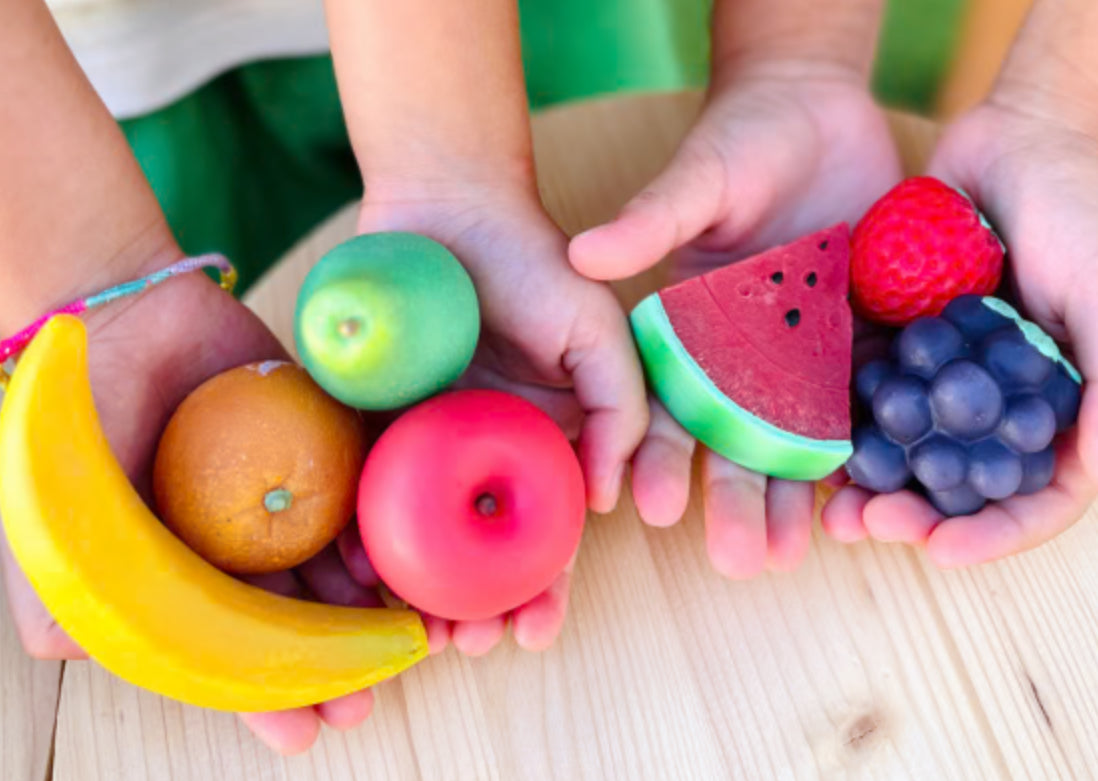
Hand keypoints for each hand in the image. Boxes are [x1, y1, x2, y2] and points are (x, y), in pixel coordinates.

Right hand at [0, 250, 377, 754]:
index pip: (229, 653)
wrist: (121, 314)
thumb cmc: (76, 416)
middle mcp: (243, 546)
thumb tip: (67, 654)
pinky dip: (374, 530)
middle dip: (330, 670)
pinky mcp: (324, 442)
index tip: (301, 738)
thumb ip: (58, 580)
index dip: (262, 699)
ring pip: (337, 569)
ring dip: (368, 613)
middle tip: (362, 705)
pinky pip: (359, 494)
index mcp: (186, 575)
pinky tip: (385, 563)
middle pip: (296, 624)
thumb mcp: (53, 506)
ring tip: (402, 646)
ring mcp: (289, 495)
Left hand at [356, 180, 647, 654]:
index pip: (544, 537)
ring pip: (417, 538)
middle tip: (468, 647)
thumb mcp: (599, 331)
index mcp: (538, 445)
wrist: (448, 205)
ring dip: (419, 592)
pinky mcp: (366, 420)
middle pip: (477, 553)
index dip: (543, 591)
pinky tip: (360, 571)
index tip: (534, 632)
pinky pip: (361, 487)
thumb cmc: (533, 263)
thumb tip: (608, 500)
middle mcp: (479, 455)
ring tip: (418, 634)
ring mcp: (421, 442)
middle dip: (478, 611)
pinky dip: (360, 533)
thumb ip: (621, 409)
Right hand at [569, 66, 901, 577]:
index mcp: (692, 331)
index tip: (646, 504)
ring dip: (796, 499)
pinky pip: (866, 410)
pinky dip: (866, 457)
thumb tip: (579, 253)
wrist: (822, 113)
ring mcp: (806, 358)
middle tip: (738, 561)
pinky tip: (865, 503)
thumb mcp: (697, 179)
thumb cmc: (743, 139)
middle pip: (735, 442)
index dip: (656, 455)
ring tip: (793, 556)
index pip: (665, 404)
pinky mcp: (864, 346)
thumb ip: (648, 220)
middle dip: (735, 502)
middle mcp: (744, 358)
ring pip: (799, 442)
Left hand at [822, 100, 1097, 564]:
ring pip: (913, 449)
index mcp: (1065, 403)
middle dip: (919, 514)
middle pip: (965, 483)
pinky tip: (814, 444)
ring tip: (833, 506)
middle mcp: (1006, 398)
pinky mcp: (905, 340)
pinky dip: (849, 423)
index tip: (942, 551)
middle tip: (866, 524)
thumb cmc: (1080, 204)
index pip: (1039, 495)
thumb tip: (1086, 477)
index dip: (996, 532)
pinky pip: (874, 393)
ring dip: (875, 483)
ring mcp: (953, 372)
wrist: (1013, 132)